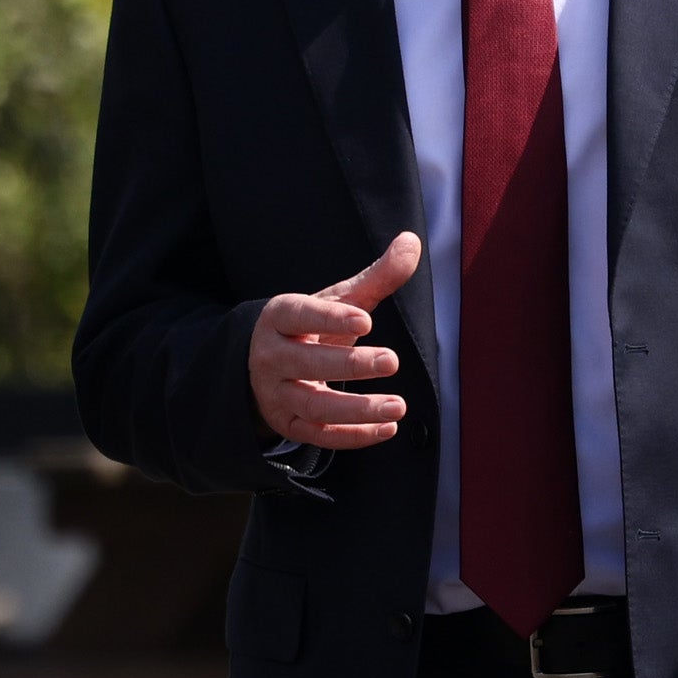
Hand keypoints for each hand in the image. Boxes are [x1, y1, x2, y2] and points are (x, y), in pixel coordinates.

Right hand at [252, 232, 423, 450]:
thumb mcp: (338, 300)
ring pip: (312, 405)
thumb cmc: (310, 326)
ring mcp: (276, 393)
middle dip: (349, 364)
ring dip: (356, 409)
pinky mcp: (288, 424)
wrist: (265, 364)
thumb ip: (376, 276)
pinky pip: (318, 435)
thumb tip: (413, 241)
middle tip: (392, 361)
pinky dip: (352, 436)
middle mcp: (270, 356)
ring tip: (398, 405)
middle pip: (305, 362)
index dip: (329, 317)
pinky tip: (387, 429)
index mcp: (279, 318)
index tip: (366, 319)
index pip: (297, 314)